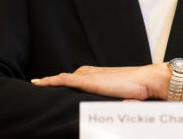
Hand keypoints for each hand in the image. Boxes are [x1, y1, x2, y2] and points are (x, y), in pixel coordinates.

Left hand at [31, 64, 168, 99]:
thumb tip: (118, 109)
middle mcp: (91, 73)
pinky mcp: (89, 80)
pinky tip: (42, 83)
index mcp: (97, 75)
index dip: (62, 81)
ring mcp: (89, 76)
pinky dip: (53, 80)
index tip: (50, 85)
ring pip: (63, 78)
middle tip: (37, 84)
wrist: (146, 80)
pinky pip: (66, 79)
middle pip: (67, 77)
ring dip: (49, 81)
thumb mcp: (121, 95)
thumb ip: (115, 100)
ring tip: (36, 84)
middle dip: (52, 81)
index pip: (75, 78)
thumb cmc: (137, 89)